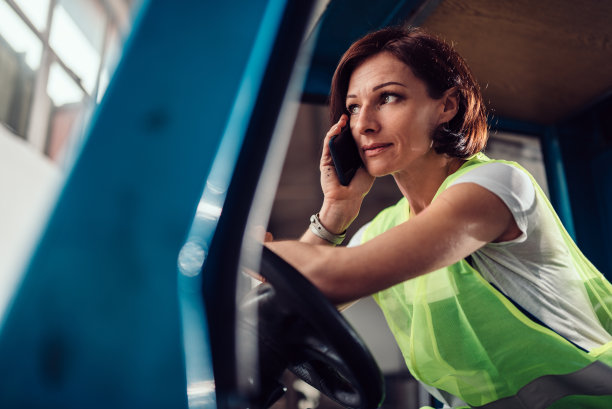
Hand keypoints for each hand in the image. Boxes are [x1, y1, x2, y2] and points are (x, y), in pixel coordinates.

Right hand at [319, 115, 373, 232]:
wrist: (349, 200)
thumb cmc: (359, 187)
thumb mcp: (368, 167)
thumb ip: (370, 155)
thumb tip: (378, 141)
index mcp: (350, 157)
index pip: (351, 139)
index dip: (355, 129)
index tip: (361, 119)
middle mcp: (340, 156)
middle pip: (342, 136)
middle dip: (346, 125)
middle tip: (352, 114)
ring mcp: (331, 158)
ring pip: (333, 138)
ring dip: (338, 127)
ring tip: (344, 118)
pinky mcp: (325, 161)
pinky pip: (328, 145)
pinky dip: (332, 135)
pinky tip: (338, 128)